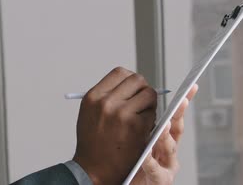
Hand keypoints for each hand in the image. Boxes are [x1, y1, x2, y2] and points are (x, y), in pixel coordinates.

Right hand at [73, 67, 157, 184]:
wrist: (92, 171)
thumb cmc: (92, 144)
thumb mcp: (90, 113)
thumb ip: (106, 96)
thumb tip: (128, 84)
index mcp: (93, 96)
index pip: (120, 73)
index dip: (131, 80)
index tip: (134, 88)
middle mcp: (106, 102)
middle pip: (137, 80)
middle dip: (144, 89)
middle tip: (143, 101)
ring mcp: (122, 113)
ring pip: (149, 95)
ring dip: (150, 105)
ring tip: (142, 117)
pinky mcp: (136, 127)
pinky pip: (153, 115)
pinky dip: (151, 121)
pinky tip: (141, 130)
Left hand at [131, 84, 198, 184]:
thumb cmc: (131, 164)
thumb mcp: (139, 139)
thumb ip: (144, 122)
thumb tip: (141, 95)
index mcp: (166, 140)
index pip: (176, 117)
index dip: (182, 103)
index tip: (190, 88)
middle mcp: (169, 151)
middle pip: (177, 129)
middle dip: (177, 115)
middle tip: (180, 101)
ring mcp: (167, 167)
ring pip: (170, 148)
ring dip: (165, 137)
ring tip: (162, 127)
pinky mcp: (160, 181)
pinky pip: (156, 170)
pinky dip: (151, 163)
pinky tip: (145, 157)